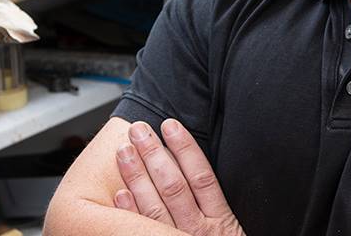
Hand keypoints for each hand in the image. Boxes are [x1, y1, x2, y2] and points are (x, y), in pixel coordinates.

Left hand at [114, 119, 244, 235]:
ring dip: (138, 176)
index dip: (185, 148)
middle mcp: (200, 232)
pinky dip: (132, 211)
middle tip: (138, 130)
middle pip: (175, 186)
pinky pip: (147, 231)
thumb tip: (189, 168)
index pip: (201, 176)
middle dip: (155, 155)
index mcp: (221, 220)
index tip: (170, 126)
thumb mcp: (231, 230)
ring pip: (157, 206)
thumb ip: (213, 205)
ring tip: (124, 151)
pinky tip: (119, 193)